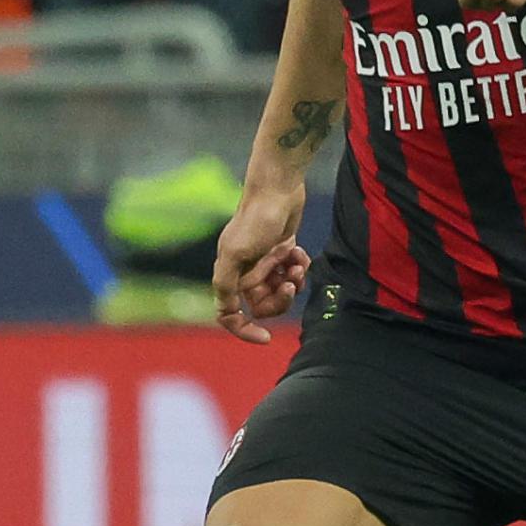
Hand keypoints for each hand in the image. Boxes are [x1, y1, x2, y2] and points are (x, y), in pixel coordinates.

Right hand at [212, 184, 310, 344]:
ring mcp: (264, 262)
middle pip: (263, 305)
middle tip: (289, 280)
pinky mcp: (282, 251)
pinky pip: (293, 273)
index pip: (229, 315)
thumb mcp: (236, 252)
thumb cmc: (256, 219)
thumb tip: (225, 312)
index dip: (245, 330)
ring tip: (297, 264)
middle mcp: (244, 271)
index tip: (266, 337)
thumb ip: (227, 283)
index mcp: (229, 274)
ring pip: (281, 290)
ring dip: (293, 281)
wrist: (279, 188)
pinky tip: (300, 252)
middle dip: (280, 297)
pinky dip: (299, 266)